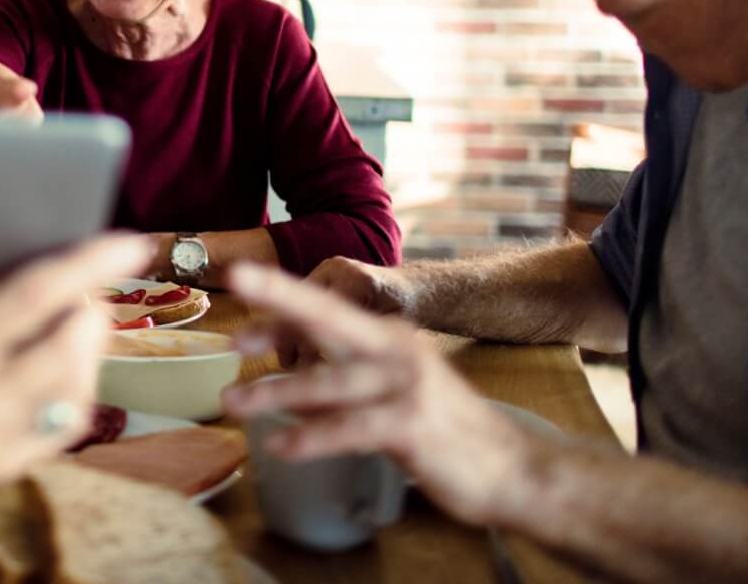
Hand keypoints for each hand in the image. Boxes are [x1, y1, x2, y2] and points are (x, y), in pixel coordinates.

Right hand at [0, 205, 152, 523]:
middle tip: (90, 288)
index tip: (129, 243)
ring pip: (73, 391)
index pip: (29, 300)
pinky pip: (62, 429)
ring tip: (81, 322)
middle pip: (65, 350)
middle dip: (92, 311)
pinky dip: (78, 392)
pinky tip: (70, 367)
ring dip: (91, 352)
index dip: (84, 267)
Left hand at [222, 263, 534, 525]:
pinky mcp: (412, 424)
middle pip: (328, 318)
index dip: (280, 293)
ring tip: (233, 402)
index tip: (237, 280)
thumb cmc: (443, 430)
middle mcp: (397, 350)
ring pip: (329, 382)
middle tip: (231, 309)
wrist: (516, 467)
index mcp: (388, 337)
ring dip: (275, 392)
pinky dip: (313, 437)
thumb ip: (343, 382)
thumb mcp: (391, 392)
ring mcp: (406, 386)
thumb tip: (281, 388)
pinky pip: (350, 428)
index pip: (326, 307)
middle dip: (279, 304)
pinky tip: (282, 445)